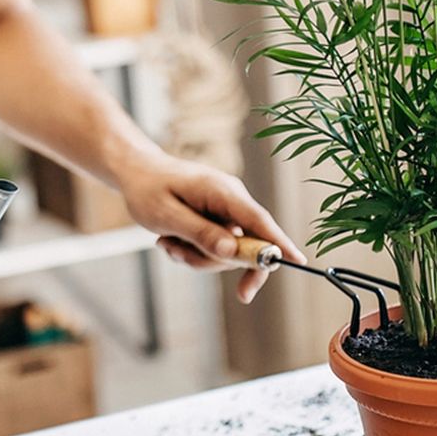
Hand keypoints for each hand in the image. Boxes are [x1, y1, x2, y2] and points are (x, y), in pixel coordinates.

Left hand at [115, 151, 305, 303]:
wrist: (138, 174)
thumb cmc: (149, 189)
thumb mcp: (167, 215)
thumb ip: (200, 233)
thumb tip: (232, 253)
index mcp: (223, 192)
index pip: (259, 220)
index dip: (278, 243)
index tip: (298, 261)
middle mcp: (232, 200)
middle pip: (245, 246)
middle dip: (211, 260)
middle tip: (177, 253)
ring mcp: (228, 211)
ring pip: (228, 253)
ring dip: (196, 256)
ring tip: (167, 242)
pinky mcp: (220, 220)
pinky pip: (217, 248)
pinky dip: (194, 252)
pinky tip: (171, 240)